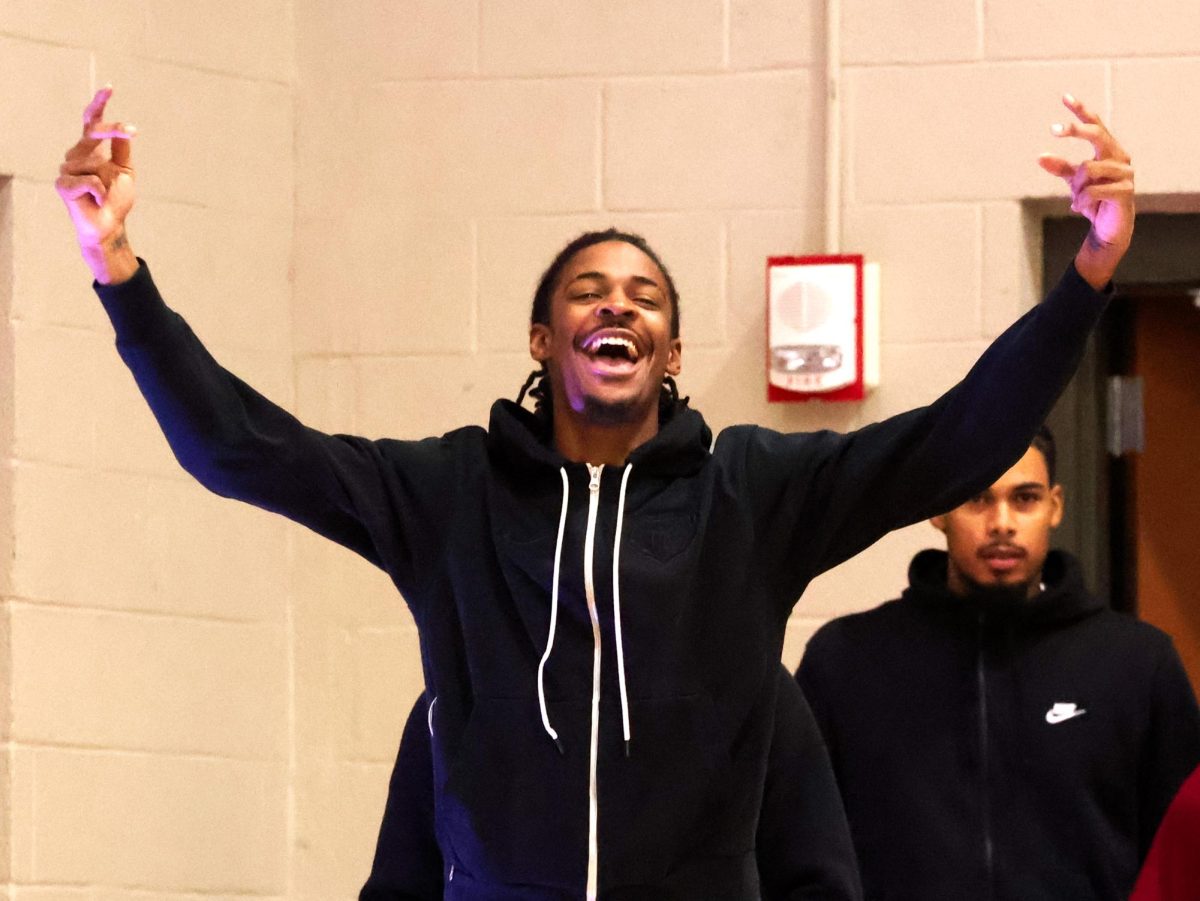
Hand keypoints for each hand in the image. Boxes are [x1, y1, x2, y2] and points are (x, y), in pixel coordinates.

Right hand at [56, 86, 138, 283]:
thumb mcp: (124, 170)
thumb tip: (124, 129)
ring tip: (105, 193)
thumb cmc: (116, 198)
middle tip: (131, 131)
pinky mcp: (63, 184)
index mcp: (91, 150)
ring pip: (93, 161)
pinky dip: (100, 190)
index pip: (91, 122)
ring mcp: (66, 168)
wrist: (109, 224)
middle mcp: (76, 155)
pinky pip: (88, 180)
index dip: (99, 104)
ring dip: (107, 179)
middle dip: (112, 130)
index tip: (109, 89)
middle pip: (92, 132)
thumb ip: (121, 149)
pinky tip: (97, 199)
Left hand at [1037, 93, 1133, 289]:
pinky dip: (1080, 200)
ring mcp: (1126, 173)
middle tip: (1054, 129)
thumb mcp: (1073, 183)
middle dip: (1075, 131)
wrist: (1108, 229)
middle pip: (1097, 135)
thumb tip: (1040, 156)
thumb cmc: (1093, 200)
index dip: (1082, 111)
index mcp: (1108, 150)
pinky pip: (1092, 190)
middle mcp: (1120, 156)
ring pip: (1088, 168)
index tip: (1064, 97)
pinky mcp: (1126, 191)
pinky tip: (1078, 208)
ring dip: (1075, 186)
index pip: (1096, 125)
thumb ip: (1060, 168)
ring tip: (1075, 199)